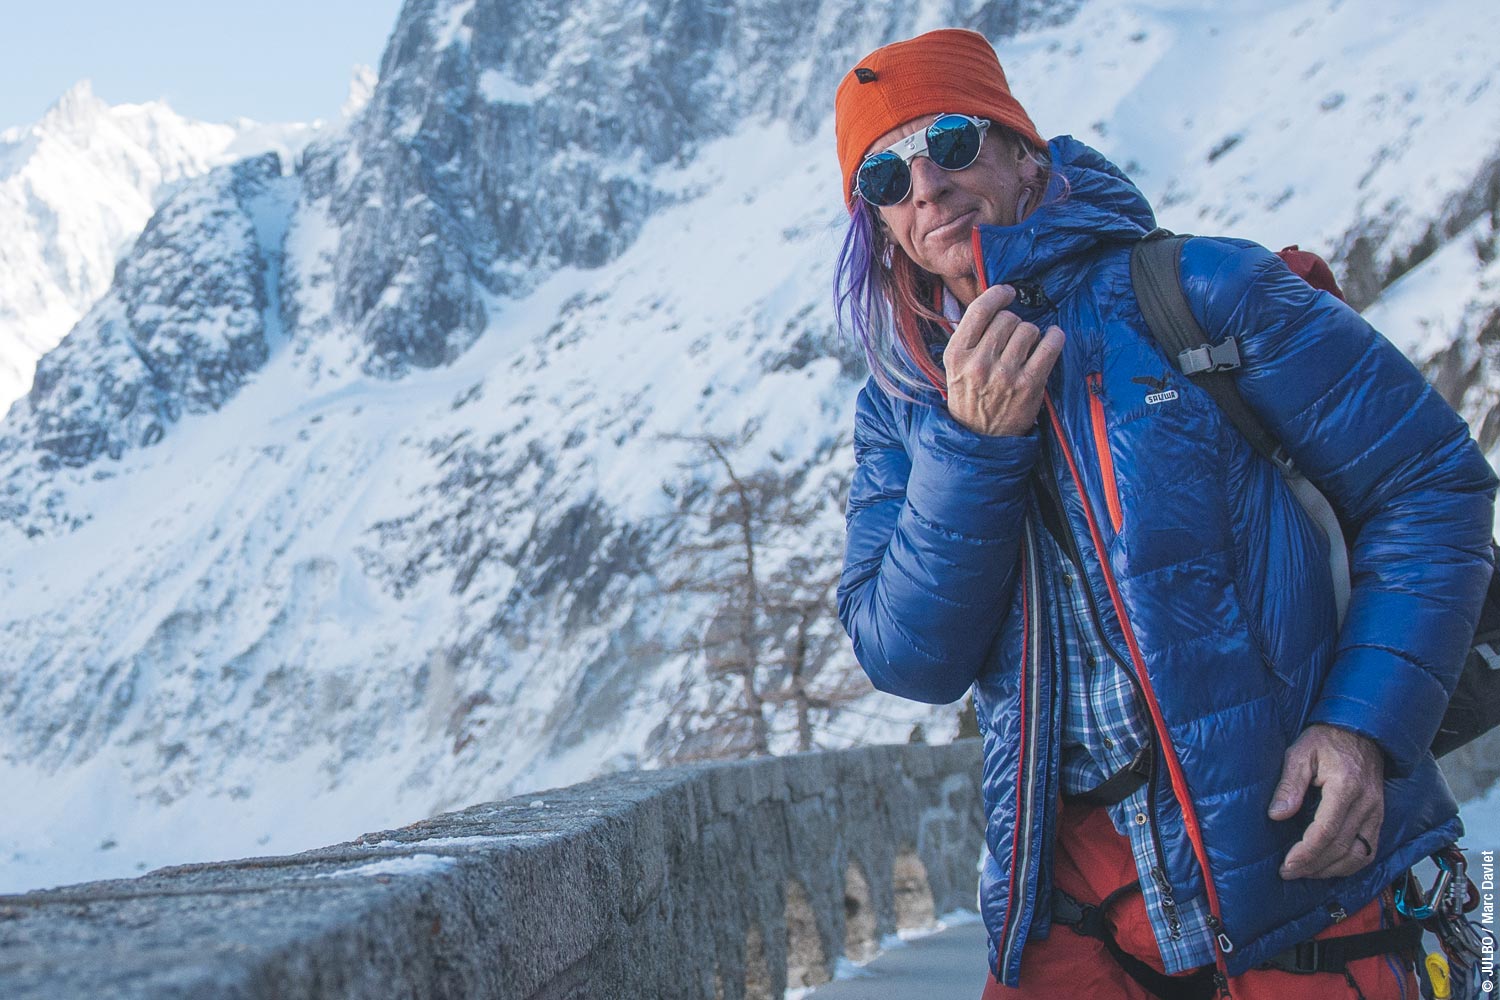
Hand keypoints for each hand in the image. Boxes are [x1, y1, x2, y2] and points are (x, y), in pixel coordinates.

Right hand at [944, 284, 1064, 436]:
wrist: (980, 437)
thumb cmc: (970, 396)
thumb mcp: (955, 365)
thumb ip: (969, 335)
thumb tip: (994, 300)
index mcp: (957, 354)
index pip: (979, 309)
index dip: (997, 294)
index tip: (1007, 293)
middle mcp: (979, 363)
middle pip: (1007, 319)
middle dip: (1013, 323)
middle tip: (1012, 337)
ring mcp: (1005, 374)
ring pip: (1028, 329)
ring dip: (1031, 334)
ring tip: (1026, 347)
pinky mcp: (1029, 384)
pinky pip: (1049, 345)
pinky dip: (1054, 337)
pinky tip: (1051, 338)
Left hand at [1269, 723, 1384, 879]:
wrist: (1361, 732)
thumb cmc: (1327, 740)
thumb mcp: (1300, 753)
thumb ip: (1289, 785)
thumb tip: (1277, 815)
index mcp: (1345, 787)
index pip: (1327, 831)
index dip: (1307, 852)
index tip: (1287, 864)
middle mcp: (1366, 804)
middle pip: (1341, 847)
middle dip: (1313, 865)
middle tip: (1288, 872)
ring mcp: (1376, 812)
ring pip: (1358, 855)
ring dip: (1331, 869)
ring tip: (1305, 872)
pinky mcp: (1378, 817)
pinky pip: (1369, 850)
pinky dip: (1350, 864)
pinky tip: (1329, 866)